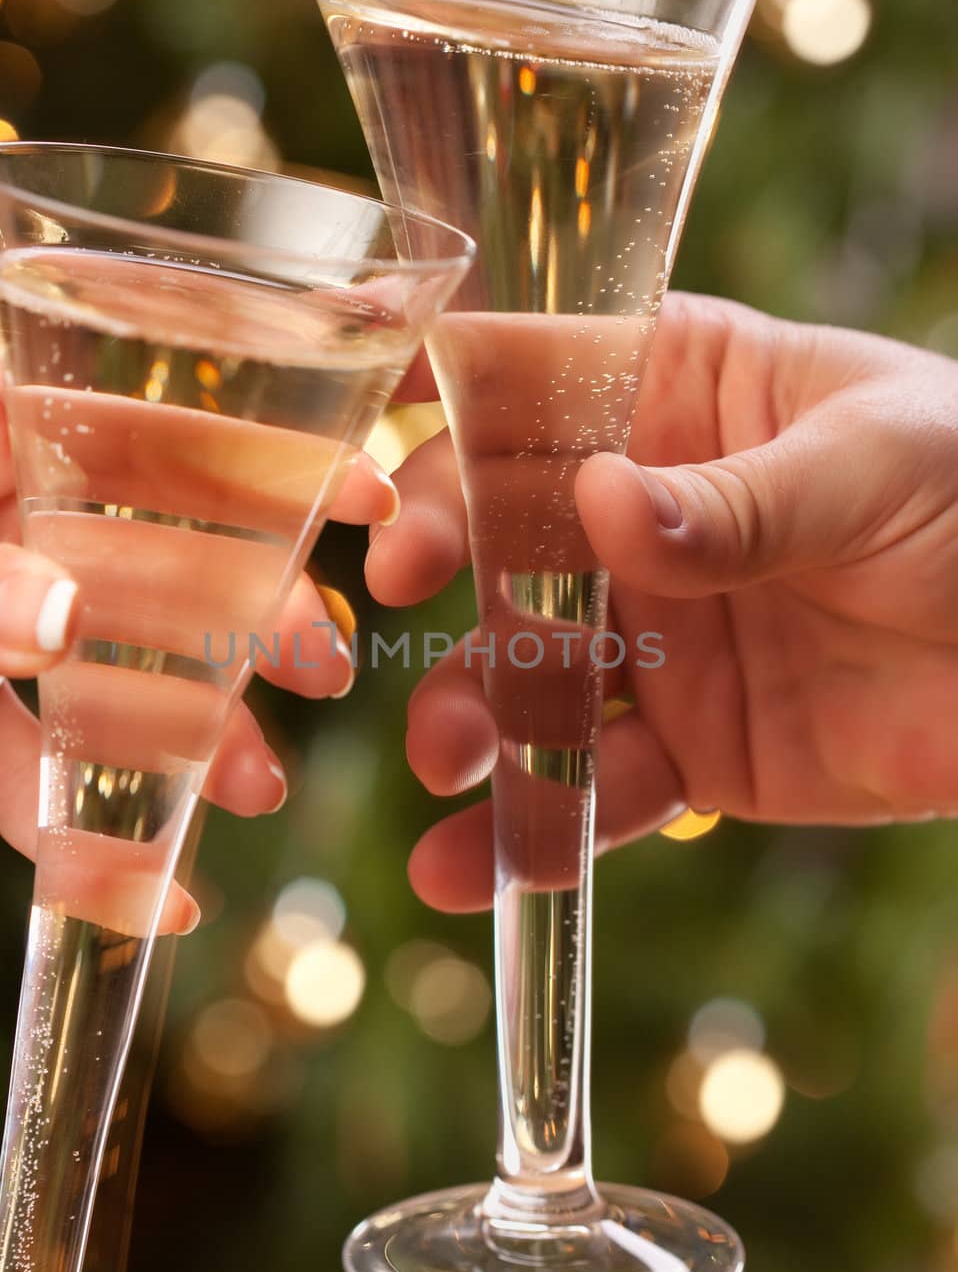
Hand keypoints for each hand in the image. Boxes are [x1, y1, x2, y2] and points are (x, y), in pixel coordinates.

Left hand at [0, 327, 398, 928]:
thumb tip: (69, 619)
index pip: (139, 413)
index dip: (262, 452)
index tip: (363, 490)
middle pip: (149, 550)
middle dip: (239, 616)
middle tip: (315, 672)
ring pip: (106, 669)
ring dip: (177, 735)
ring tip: (245, 793)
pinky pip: (30, 767)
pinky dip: (78, 831)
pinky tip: (143, 890)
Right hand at [369, 294, 957, 910]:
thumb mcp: (877, 466)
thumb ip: (739, 499)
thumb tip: (603, 506)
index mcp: (684, 399)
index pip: (535, 400)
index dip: (453, 447)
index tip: (403, 518)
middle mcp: (647, 516)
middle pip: (509, 546)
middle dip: (452, 595)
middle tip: (394, 632)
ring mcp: (662, 637)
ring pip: (536, 678)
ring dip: (476, 722)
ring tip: (446, 764)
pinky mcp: (692, 749)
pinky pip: (600, 787)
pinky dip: (540, 832)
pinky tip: (476, 872)